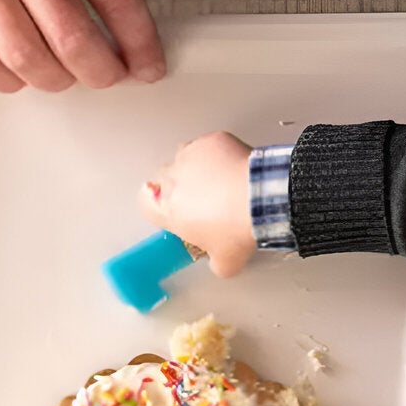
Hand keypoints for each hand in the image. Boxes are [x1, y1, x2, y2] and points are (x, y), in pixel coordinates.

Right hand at [0, 0, 179, 92]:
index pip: (119, 0)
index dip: (142, 46)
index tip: (150, 66)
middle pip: (75, 43)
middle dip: (104, 73)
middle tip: (111, 74)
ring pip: (27, 59)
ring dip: (58, 80)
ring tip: (68, 73)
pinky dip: (4, 78)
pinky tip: (19, 72)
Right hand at [139, 132, 256, 274]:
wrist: (261, 199)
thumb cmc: (238, 230)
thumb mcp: (227, 263)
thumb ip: (215, 263)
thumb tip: (219, 263)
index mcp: (169, 211)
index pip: (144, 203)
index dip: (158, 206)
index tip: (175, 211)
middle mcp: (172, 179)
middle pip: (165, 179)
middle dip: (181, 188)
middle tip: (207, 200)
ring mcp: (189, 156)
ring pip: (184, 159)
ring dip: (197, 169)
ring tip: (223, 183)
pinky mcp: (210, 141)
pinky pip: (208, 146)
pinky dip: (218, 154)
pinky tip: (235, 168)